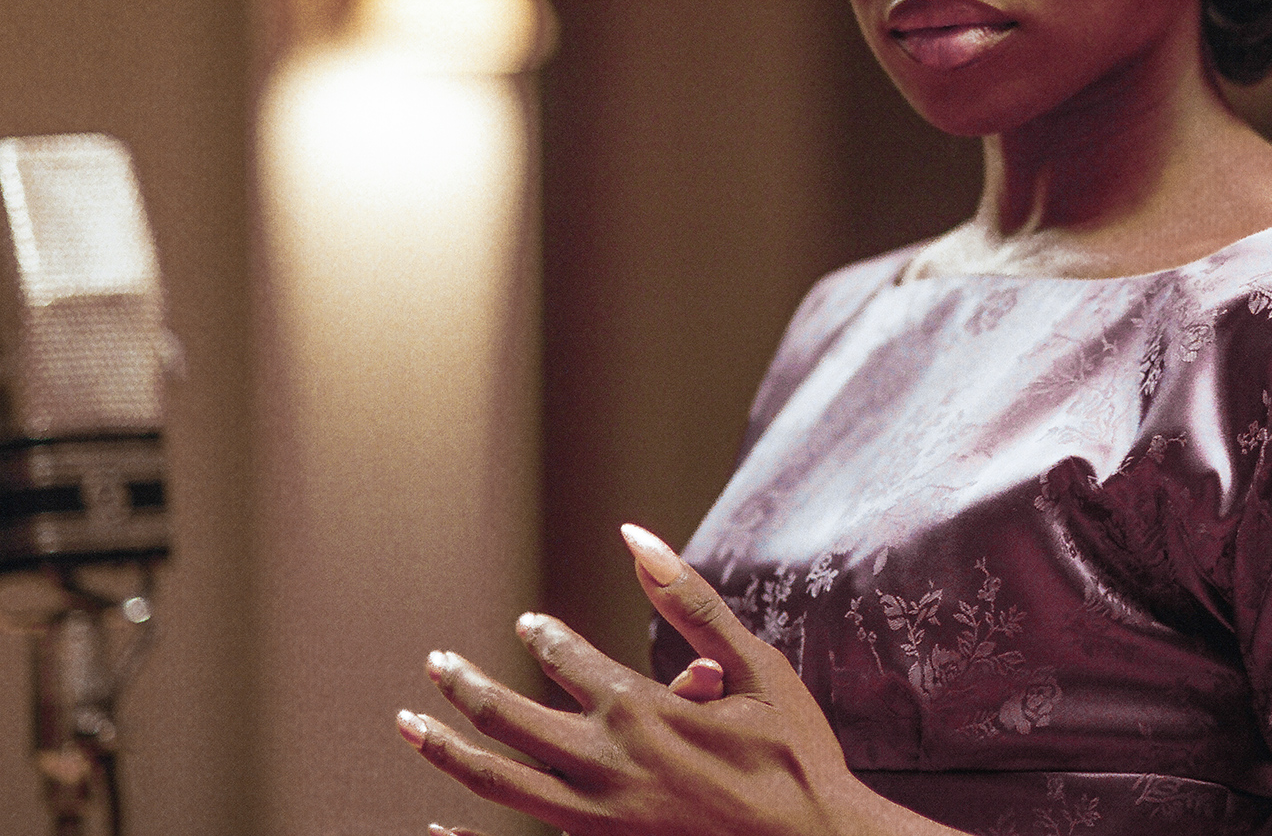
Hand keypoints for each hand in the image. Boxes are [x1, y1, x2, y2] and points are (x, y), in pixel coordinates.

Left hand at [396, 524, 864, 835]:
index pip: (565, 658)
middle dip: (464, 687)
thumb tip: (635, 534)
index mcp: (642, 710)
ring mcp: (596, 819)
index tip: (527, 625)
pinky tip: (434, 819)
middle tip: (435, 663)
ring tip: (410, 725)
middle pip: (508, 720)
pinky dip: (470, 829)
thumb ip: (690, 599)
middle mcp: (605, 766)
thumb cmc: (792, 754)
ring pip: (499, 781)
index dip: (542, 637)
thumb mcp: (757, 665)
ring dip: (447, 750)